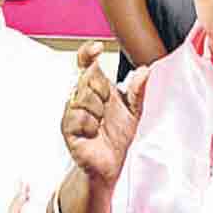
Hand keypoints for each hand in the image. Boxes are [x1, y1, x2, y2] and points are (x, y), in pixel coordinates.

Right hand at [61, 41, 149, 187]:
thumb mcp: (134, 111)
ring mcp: (73, 112)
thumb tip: (144, 70)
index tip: (96, 47)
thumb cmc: (119, 137)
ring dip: (97, 110)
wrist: (111, 166)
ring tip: (101, 123)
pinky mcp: (68, 129)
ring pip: (82, 97)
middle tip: (107, 105)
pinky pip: (78, 117)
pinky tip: (94, 132)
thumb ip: (137, 91)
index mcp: (96, 89)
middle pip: (86, 78)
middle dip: (101, 90)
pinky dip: (90, 125)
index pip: (86, 64)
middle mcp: (82, 97)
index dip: (88, 53)